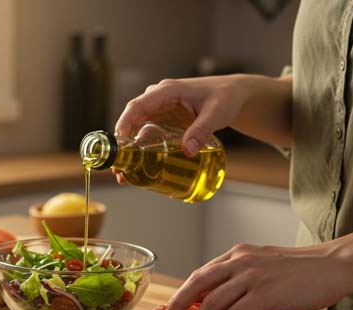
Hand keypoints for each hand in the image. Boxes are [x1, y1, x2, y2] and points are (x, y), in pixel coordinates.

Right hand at [114, 75, 250, 156]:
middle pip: (131, 120)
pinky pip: (147, 134)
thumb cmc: (226, 97)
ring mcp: (160, 110)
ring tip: (126, 174)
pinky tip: (140, 166)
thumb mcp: (216, 113)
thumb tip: (188, 151)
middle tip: (120, 168)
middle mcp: (158, 99)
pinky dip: (140, 150)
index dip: (124, 124)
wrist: (233, 95)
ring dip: (129, 150)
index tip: (119, 145)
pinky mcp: (164, 120)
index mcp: (167, 91)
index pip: (137, 106)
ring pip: (136, 129)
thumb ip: (202, 130)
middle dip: (122, 144)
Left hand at [161, 242, 352, 309]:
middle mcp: (240, 261)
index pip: (201, 273)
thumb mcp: (264, 263)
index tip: (174, 308)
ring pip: (212, 302)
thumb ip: (242, 274)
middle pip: (197, 284)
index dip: (184, 293)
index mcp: (237, 253)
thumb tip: (220, 295)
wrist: (334, 265)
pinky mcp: (265, 294)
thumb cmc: (302, 269)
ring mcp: (252, 277)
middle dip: (178, 305)